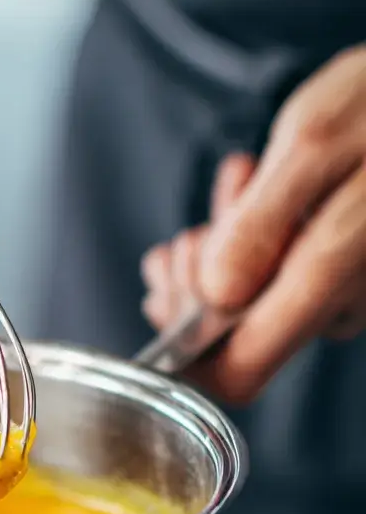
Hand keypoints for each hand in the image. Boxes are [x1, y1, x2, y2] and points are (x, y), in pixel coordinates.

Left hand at [142, 46, 365, 402]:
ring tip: (236, 182)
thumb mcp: (314, 141)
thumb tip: (216, 298)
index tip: (165, 288)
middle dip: (196, 279)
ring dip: (222, 246)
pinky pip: (282, 268)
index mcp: (331, 276)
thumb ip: (262, 223)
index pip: (240, 372)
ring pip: (254, 296)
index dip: (184, 348)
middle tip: (192, 231)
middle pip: (235, 332)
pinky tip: (258, 181)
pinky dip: (252, 230)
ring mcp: (349, 287)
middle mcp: (344, 299)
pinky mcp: (349, 265)